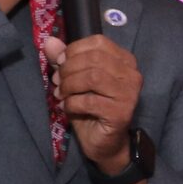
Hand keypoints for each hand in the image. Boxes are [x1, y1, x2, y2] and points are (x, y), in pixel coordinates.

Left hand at [44, 32, 142, 172]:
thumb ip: (64, 60)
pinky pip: (90, 101)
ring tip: (62, 95)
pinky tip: (68, 108)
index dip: (74, 50)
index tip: (61, 64)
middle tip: (58, 83)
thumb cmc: (91, 108)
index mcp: (125, 61)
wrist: (104, 142)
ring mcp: (129, 94)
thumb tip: (49, 41)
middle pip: (94, 59)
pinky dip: (72, 103)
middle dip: (69, 69)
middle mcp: (132, 74)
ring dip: (70, 86)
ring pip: (93, 77)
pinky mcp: (121, 112)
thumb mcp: (74, 80)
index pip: (99, 42)